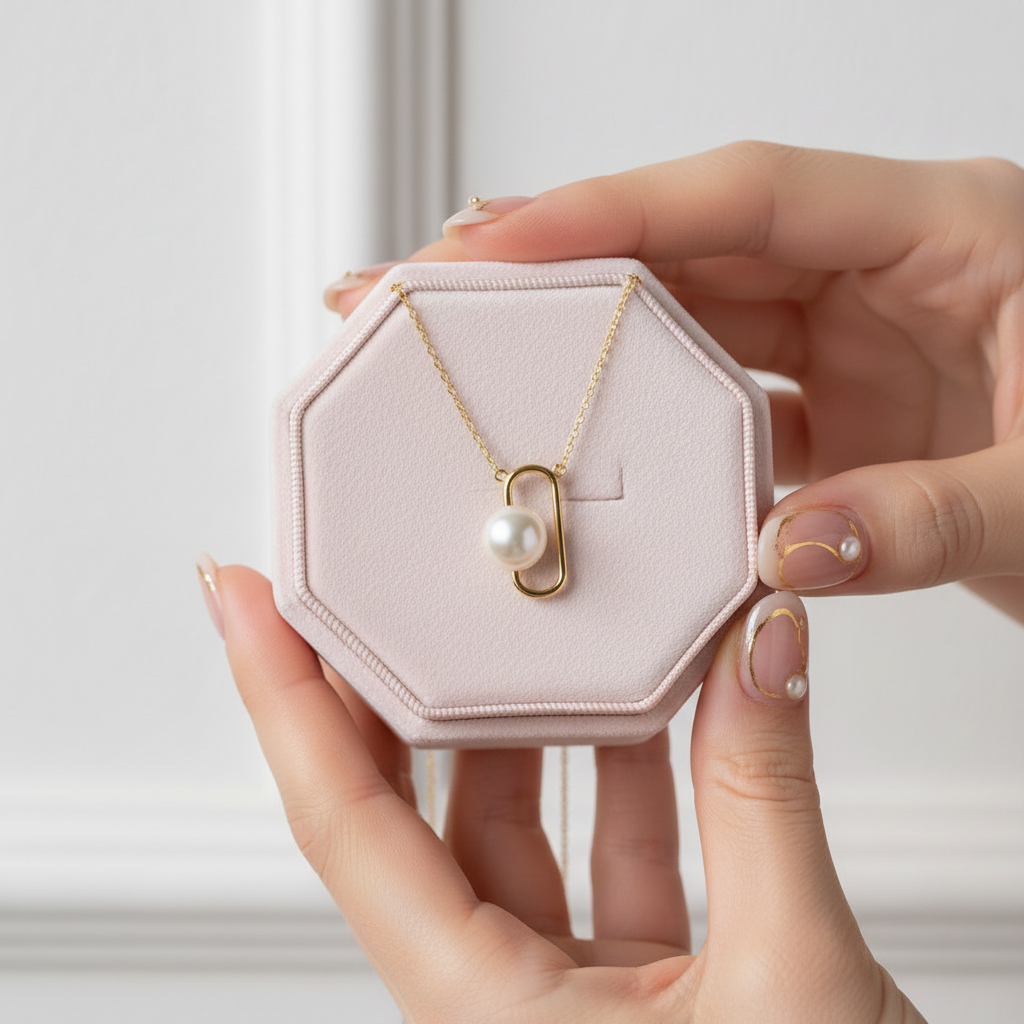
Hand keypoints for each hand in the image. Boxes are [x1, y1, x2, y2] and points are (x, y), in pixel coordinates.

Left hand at [210, 561, 925, 1022]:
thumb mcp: (791, 982)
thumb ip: (765, 799)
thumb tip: (760, 653)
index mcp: (486, 1020)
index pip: (347, 827)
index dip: (286, 700)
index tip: (248, 603)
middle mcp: (499, 1006)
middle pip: (406, 816)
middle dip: (387, 693)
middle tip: (374, 594)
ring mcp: (561, 997)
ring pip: (506, 830)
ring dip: (521, 726)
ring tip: (519, 630)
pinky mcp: (630, 989)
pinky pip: (598, 854)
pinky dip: (619, 775)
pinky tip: (642, 707)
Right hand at [327, 144, 1023, 621]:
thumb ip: (923, 523)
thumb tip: (783, 555)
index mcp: (950, 233)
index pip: (748, 193)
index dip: (612, 211)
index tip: (495, 242)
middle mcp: (883, 274)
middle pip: (688, 246)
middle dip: (553, 266)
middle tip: (439, 286)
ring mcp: (856, 342)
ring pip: (691, 323)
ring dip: (587, 346)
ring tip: (481, 358)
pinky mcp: (843, 409)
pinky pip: (723, 404)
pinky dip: (653, 429)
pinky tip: (588, 446)